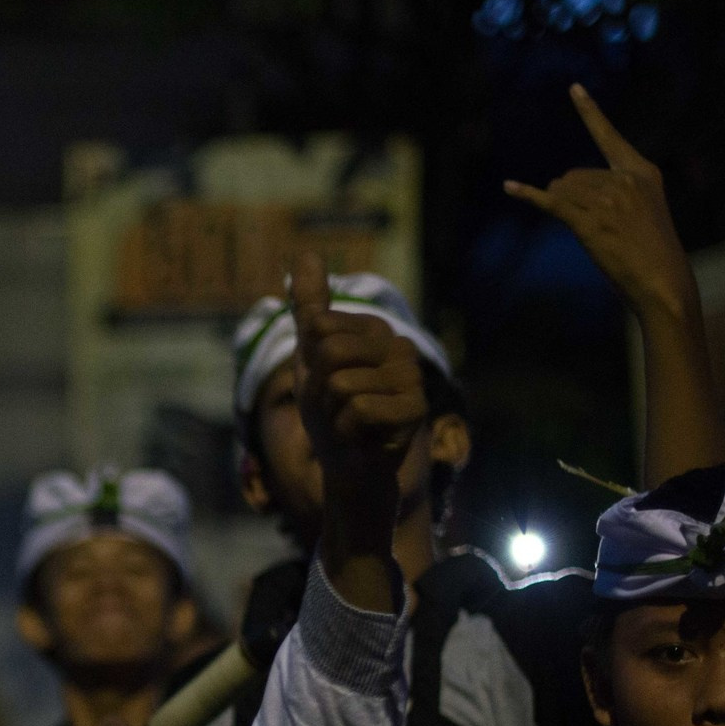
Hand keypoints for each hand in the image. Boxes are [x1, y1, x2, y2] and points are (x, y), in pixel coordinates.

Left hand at [291, 251, 424, 597]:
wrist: (349, 470)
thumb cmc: (330, 416)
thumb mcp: (311, 360)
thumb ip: (310, 309)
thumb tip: (307, 254)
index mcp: (373, 330)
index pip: (318, 328)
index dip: (309, 364)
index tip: (325, 384)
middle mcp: (397, 346)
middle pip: (329, 352)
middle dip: (319, 391)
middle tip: (336, 410)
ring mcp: (411, 377)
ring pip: (341, 384)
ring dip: (333, 415)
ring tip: (351, 425)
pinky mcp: (417, 409)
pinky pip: (358, 411)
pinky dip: (348, 433)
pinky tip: (365, 440)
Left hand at [506, 85, 694, 321]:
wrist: (663, 282)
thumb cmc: (651, 253)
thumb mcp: (642, 211)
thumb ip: (614, 192)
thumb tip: (562, 186)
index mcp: (642, 172)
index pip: (608, 135)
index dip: (589, 112)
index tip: (573, 89)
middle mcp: (625, 178)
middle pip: (573, 175)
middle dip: (571, 197)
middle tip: (596, 227)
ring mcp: (607, 198)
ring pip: (562, 190)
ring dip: (564, 210)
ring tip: (592, 234)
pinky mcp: (589, 220)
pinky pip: (550, 202)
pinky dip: (527, 195)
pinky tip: (509, 187)